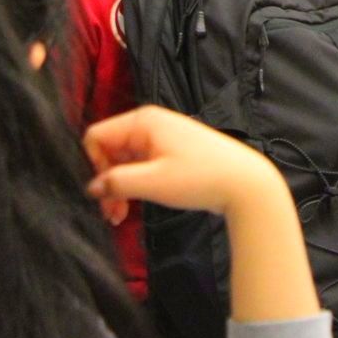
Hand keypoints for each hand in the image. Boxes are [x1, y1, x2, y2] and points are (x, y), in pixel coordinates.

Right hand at [83, 105, 285, 226]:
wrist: (245, 184)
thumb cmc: (200, 177)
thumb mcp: (153, 182)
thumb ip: (117, 182)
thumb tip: (92, 187)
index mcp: (143, 121)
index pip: (97, 136)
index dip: (93, 165)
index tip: (102, 192)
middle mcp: (150, 125)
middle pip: (109, 151)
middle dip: (106, 183)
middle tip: (110, 213)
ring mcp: (161, 139)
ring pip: (124, 163)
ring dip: (118, 189)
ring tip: (119, 216)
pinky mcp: (170, 155)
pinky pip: (140, 168)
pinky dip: (133, 187)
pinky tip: (131, 209)